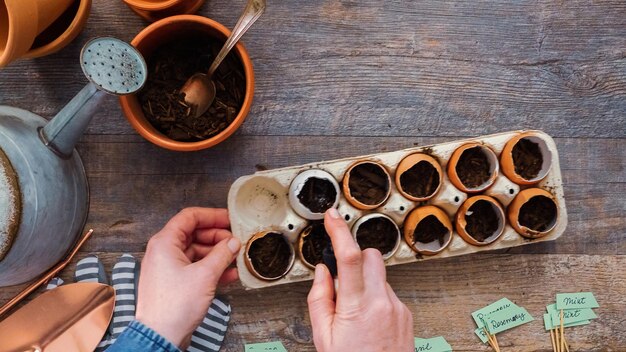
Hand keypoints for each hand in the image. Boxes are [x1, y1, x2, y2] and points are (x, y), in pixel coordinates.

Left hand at [135, 207, 240, 347]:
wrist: (161, 335)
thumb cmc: (173, 307)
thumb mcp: (205, 275)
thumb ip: (222, 254)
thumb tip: (232, 242)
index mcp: (165, 243)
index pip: (189, 217)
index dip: (212, 216)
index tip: (229, 219)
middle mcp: (163, 252)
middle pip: (194, 234)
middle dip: (217, 237)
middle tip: (235, 241)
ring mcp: (168, 267)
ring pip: (196, 251)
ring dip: (217, 254)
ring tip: (235, 258)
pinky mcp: (174, 282)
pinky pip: (195, 267)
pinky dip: (211, 268)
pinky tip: (228, 274)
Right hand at [307, 208, 413, 351]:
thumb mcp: (324, 337)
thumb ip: (320, 298)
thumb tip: (323, 272)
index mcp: (357, 307)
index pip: (349, 258)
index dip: (340, 232)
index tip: (332, 217)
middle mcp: (382, 302)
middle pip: (371, 256)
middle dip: (355, 258)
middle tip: (343, 279)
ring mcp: (397, 307)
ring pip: (379, 274)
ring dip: (365, 281)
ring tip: (354, 311)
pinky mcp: (406, 313)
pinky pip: (388, 291)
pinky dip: (376, 297)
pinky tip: (368, 320)